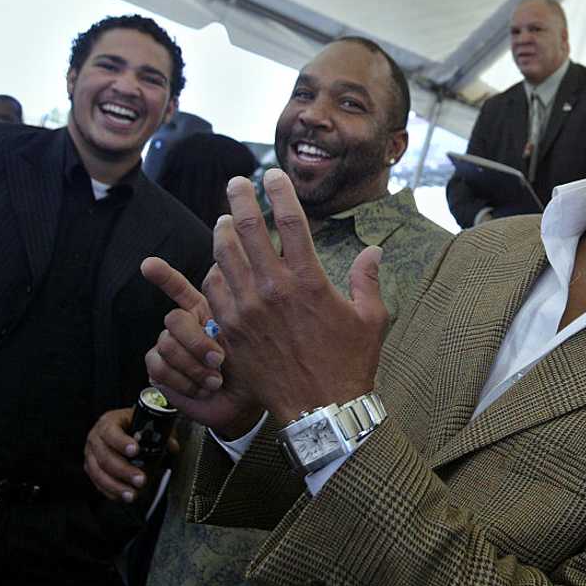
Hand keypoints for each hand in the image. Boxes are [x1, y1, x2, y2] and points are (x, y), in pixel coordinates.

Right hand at [83, 408, 177, 502]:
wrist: (123, 427)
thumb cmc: (136, 425)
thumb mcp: (149, 423)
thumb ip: (162, 433)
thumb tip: (172, 446)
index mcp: (109, 422)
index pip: (112, 432)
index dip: (122, 442)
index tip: (136, 451)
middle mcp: (95, 438)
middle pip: (105, 457)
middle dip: (124, 471)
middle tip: (141, 480)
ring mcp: (90, 454)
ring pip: (99, 473)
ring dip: (117, 486)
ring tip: (133, 495)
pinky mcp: (91, 468)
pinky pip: (98, 483)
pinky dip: (111, 491)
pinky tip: (124, 497)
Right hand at [141, 257, 262, 438]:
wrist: (245, 400)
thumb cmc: (253, 365)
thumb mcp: (256, 335)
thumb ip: (244, 309)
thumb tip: (233, 277)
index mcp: (205, 312)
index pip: (179, 288)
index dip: (164, 275)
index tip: (149, 264)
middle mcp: (185, 326)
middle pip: (174, 319)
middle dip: (196, 342)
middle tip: (220, 360)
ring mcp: (170, 348)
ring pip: (166, 345)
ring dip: (194, 367)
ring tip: (217, 380)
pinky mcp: (160, 370)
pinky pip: (158, 367)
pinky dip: (183, 381)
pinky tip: (203, 389)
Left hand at [206, 170, 387, 425]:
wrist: (321, 410)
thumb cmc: (350, 363)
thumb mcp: (371, 318)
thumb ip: (367, 280)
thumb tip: (372, 251)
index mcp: (309, 280)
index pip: (289, 220)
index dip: (278, 191)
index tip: (273, 175)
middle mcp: (272, 289)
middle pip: (248, 229)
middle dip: (239, 199)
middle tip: (236, 182)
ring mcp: (246, 310)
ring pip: (224, 256)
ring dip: (222, 231)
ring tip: (223, 219)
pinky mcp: (230, 331)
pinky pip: (213, 290)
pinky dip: (214, 271)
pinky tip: (219, 264)